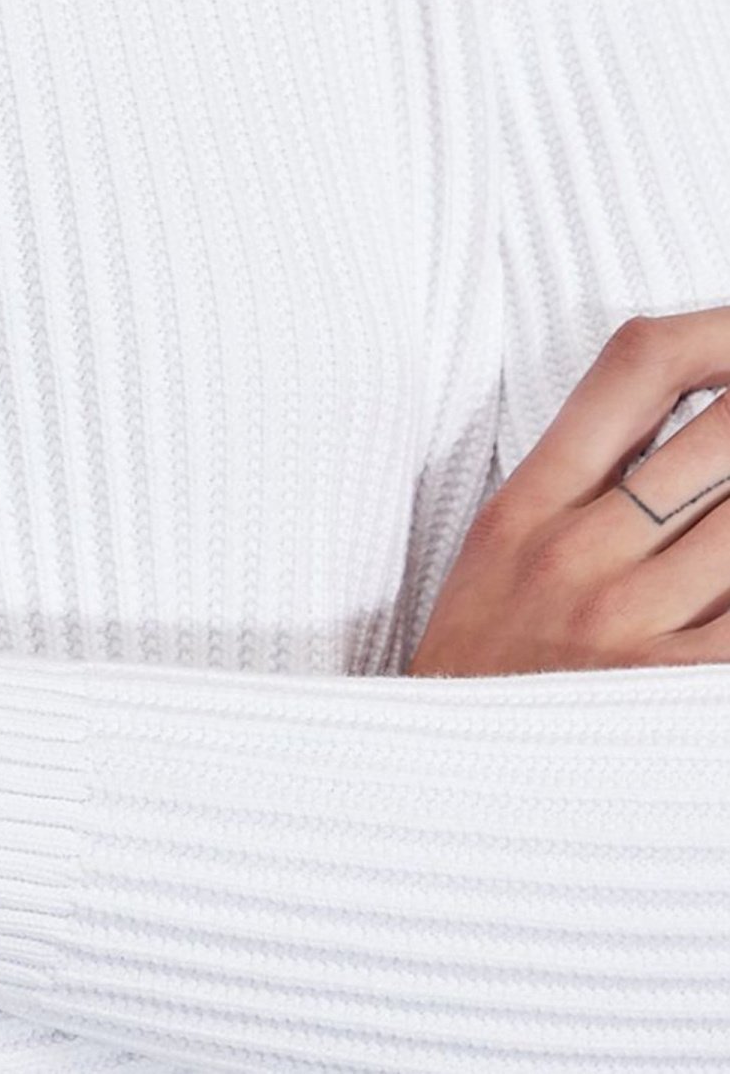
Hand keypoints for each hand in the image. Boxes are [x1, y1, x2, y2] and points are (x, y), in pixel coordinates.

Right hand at [409, 307, 729, 675]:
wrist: (428, 798)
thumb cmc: (480, 676)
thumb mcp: (498, 553)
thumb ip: (580, 485)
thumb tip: (688, 426)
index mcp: (530, 502)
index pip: (636, 368)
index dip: (719, 331)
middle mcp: (577, 550)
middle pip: (720, 431)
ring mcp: (623, 623)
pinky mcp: (662, 694)